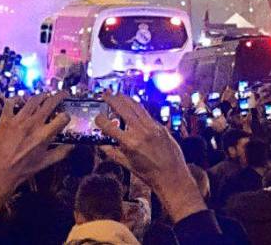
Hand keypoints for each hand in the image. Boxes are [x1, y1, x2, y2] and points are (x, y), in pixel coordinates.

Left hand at [0, 93, 70, 212]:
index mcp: (44, 136)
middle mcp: (32, 125)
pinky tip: (19, 99)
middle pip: (49, 103)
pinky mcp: (6, 120)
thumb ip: (59, 154)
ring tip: (44, 95)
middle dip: (58, 96)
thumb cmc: (21, 171)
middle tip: (62, 94)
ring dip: (41, 95)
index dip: (67, 115)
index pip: (62, 118)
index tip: (66, 116)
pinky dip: (16, 98)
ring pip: (33, 100)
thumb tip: (71, 147)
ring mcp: (18, 120)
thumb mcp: (44, 164)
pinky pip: (10, 103)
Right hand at [97, 94, 204, 223]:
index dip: (100, 120)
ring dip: (125, 99)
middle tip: (106, 94)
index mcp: (130, 143)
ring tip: (118, 95)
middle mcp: (140, 131)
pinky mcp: (160, 126)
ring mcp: (152, 127)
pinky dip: (137, 108)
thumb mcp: (128, 165)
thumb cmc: (150, 174)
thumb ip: (113, 153)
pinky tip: (133, 106)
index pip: (110, 127)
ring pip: (136, 106)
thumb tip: (102, 145)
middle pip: (123, 109)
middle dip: (112, 100)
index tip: (97, 118)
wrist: (172, 176)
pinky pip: (146, 113)